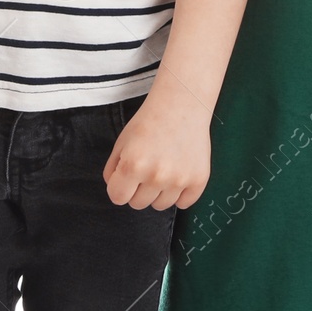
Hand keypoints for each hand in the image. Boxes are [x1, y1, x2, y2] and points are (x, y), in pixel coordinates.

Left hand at [103, 90, 211, 210]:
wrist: (182, 105)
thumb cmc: (149, 122)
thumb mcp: (122, 142)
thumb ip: (113, 170)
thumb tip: (117, 191)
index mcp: (133, 165)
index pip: (117, 198)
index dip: (120, 186)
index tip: (127, 175)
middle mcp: (156, 175)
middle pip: (138, 204)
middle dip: (139, 189)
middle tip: (148, 166)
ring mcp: (179, 179)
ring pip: (160, 206)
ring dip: (159, 192)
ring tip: (164, 167)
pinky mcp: (198, 180)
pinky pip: (184, 204)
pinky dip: (180, 193)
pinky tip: (178, 173)